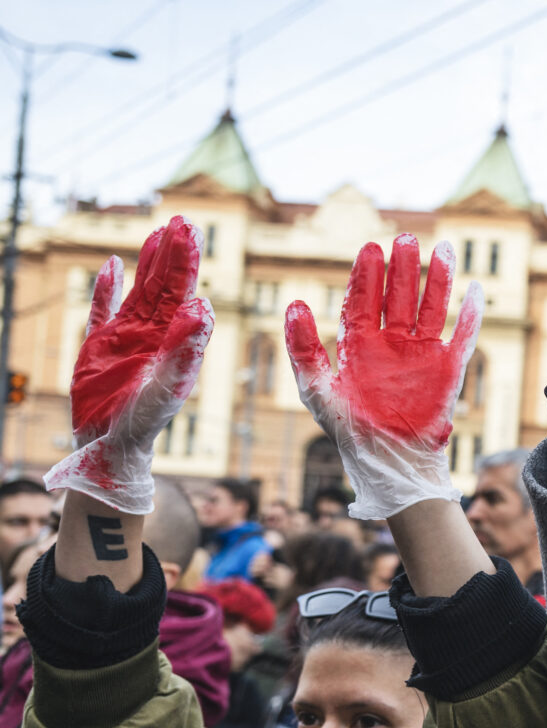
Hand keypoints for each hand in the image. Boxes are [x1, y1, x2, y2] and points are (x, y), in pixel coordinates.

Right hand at [45, 218, 213, 512]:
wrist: (111, 444)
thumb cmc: (144, 422)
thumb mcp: (167, 385)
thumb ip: (184, 349)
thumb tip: (204, 308)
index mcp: (173, 340)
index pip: (183, 293)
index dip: (187, 264)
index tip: (193, 234)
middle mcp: (154, 334)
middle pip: (165, 285)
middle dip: (175, 254)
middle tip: (184, 220)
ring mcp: (126, 337)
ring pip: (140, 291)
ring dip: (149, 263)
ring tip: (160, 232)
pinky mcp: (100, 346)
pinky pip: (103, 310)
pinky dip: (107, 288)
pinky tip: (114, 264)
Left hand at [285, 235, 482, 519]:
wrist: (388, 462)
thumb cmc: (350, 430)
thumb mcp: (317, 389)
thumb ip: (303, 348)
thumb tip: (294, 304)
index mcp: (360, 344)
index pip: (363, 300)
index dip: (367, 275)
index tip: (370, 249)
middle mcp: (392, 343)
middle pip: (399, 296)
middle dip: (403, 268)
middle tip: (406, 238)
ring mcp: (421, 354)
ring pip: (431, 308)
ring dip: (437, 280)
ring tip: (440, 249)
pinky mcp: (447, 370)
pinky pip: (462, 337)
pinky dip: (470, 315)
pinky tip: (475, 289)